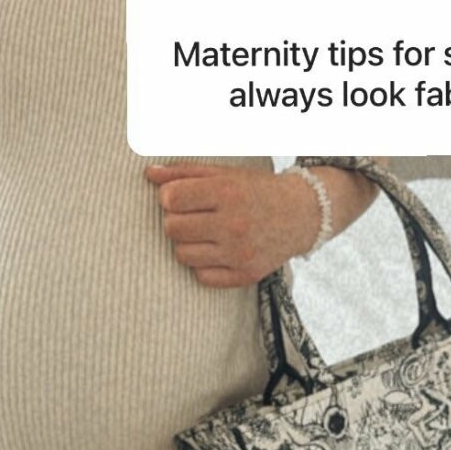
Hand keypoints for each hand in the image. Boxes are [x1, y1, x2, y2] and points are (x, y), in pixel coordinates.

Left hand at [145, 162, 319, 287]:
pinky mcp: (245, 275)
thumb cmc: (256, 190)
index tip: (181, 196)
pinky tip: (216, 250)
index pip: (171, 199)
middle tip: (194, 215)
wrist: (301, 213)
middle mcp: (234, 224)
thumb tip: (149, 174)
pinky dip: (203, 264)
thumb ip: (184, 173)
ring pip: (182, 255)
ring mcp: (240, 253)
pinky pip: (201, 276)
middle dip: (176, 220)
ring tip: (204, 232)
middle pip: (172, 228)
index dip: (169, 197)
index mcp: (227, 193)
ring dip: (187, 243)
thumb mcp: (224, 173)